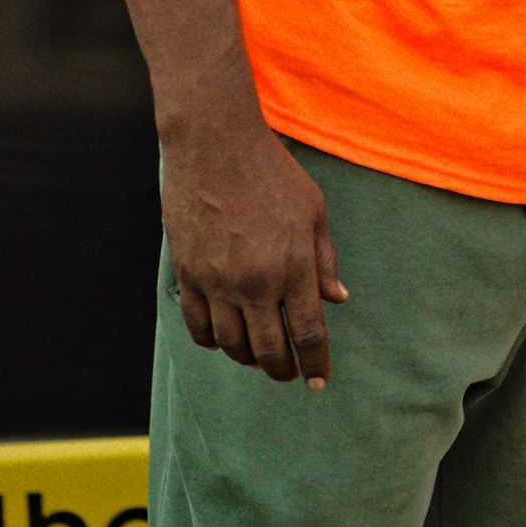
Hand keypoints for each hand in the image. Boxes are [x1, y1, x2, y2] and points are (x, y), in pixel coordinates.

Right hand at [161, 122, 348, 381]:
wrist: (214, 145)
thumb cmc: (271, 172)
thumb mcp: (313, 211)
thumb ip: (325, 260)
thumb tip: (337, 299)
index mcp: (293, 268)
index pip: (308, 335)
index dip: (315, 364)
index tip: (318, 381)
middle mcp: (255, 283)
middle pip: (268, 350)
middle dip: (281, 370)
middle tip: (287, 374)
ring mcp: (217, 281)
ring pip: (230, 345)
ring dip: (247, 358)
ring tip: (257, 357)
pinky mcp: (187, 274)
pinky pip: (197, 325)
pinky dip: (211, 341)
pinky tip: (222, 339)